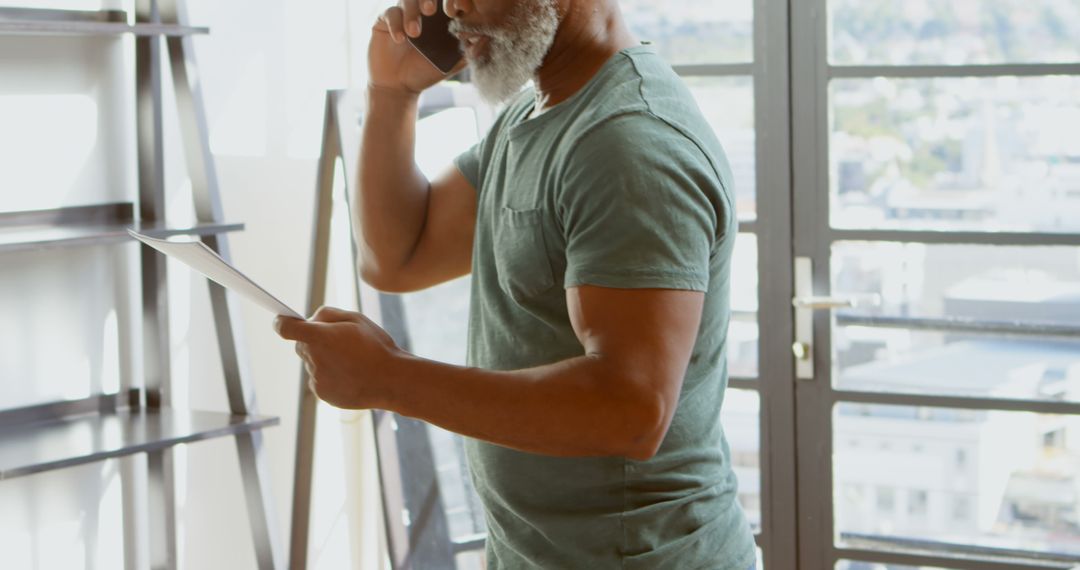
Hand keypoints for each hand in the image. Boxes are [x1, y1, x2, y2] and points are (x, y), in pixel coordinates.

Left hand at [274, 306, 400, 409]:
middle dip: (312, 341)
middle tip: (336, 341)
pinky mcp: (322, 394)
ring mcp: (317, 379)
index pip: (285, 328)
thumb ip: (328, 314)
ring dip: (324, 359)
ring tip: (351, 361)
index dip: (281, 323)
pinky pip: (319, 380)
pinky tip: (350, 375)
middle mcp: (314, 359)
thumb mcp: (356, 319)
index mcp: (320, 337)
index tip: (281, 320)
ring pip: (312, 363)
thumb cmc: (376, 347)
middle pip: (300, 345)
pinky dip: (330, 376)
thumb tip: (310, 319)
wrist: (392, 381)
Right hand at [369, 0, 466, 95]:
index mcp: (441, 16)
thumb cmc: (426, 73)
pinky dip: (396, 24)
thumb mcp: (452, 64)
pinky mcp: (385, 20)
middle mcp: (423, 11)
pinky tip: (401, 40)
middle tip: (433, 11)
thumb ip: (469, 51)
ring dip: (412, 13)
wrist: (399, 87)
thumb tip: (487, 37)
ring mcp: (404, 13)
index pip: (449, 0)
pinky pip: (390, 13)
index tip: (461, 9)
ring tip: (415, 33)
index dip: (455, 0)